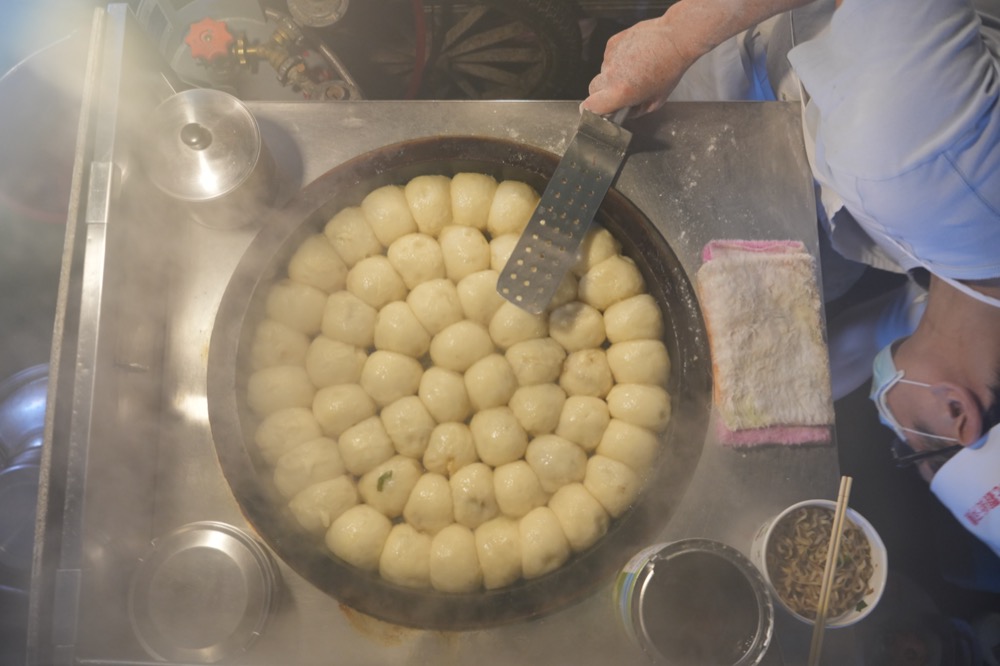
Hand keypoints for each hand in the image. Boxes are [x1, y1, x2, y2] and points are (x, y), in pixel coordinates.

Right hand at [582, 16, 698, 116]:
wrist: (675, 39)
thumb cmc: (669, 70)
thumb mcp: (655, 102)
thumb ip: (634, 111)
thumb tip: (622, 112)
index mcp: (620, 92)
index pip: (590, 106)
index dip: (590, 110)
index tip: (595, 110)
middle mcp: (611, 74)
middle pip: (593, 89)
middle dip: (602, 93)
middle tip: (620, 90)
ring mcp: (610, 56)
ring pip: (603, 71)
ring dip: (614, 74)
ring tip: (635, 69)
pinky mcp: (612, 43)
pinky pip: (609, 57)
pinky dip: (618, 59)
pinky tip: (634, 56)